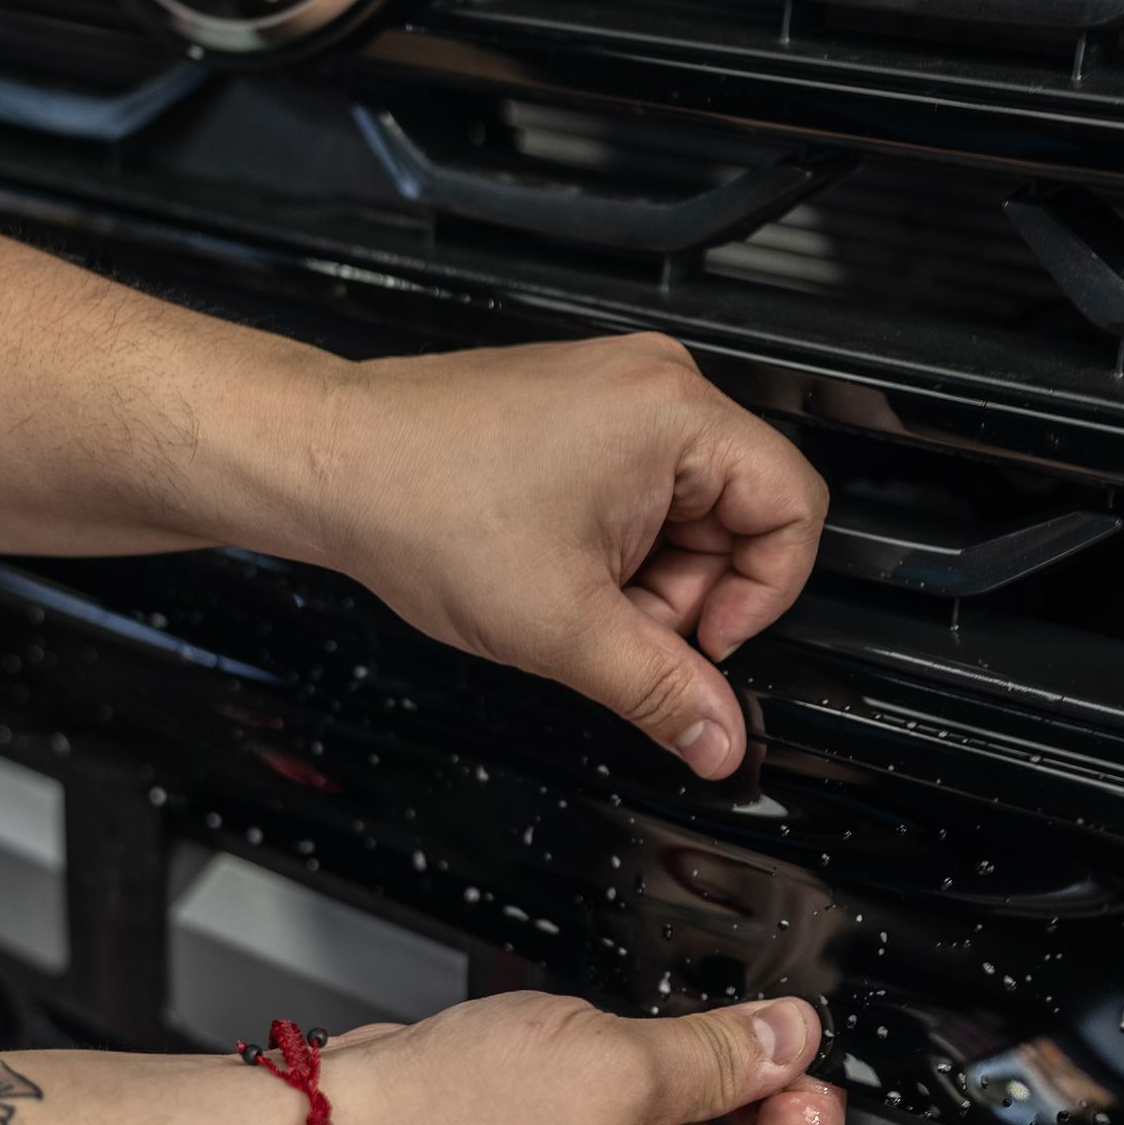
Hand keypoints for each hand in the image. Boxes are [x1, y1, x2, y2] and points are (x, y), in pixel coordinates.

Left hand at [314, 333, 826, 778]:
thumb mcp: (562, 627)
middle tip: (616, 626)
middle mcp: (654, 385)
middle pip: (738, 517)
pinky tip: (552, 568)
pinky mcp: (579, 415)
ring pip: (686, 515)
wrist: (329, 464)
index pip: (794, 507)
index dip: (762, 595)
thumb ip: (660, 690)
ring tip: (568, 596)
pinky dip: (610, 549)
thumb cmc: (421, 503)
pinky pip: (639, 496)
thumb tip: (718, 738)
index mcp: (675, 412)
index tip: (705, 642)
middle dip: (685, 594)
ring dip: (644, 577)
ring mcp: (614, 395)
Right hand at [320, 993, 842, 1124]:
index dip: (801, 1103)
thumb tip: (790, 1038)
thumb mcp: (623, 1066)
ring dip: (661, 1080)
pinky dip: (611, 1089)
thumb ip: (725, 1053)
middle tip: (703, 1027)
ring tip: (615, 1047)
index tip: (790, 1043)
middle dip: (727, 1084)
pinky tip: (576, 1060)